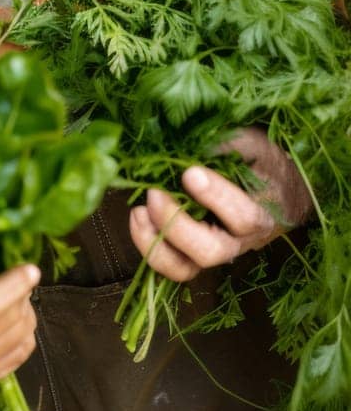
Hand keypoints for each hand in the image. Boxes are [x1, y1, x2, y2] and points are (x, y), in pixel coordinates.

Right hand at [0, 264, 39, 410]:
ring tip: (19, 296)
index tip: (28, 268)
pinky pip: (16, 359)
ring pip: (18, 338)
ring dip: (25, 313)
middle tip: (22, 275)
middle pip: (9, 319)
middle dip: (23, 294)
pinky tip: (18, 322)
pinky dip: (24, 337)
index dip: (13, 284)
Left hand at [130, 127, 311, 281]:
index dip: (216, 197)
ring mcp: (214, 253)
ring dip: (154, 242)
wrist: (272, 188)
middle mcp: (240, 242)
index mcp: (263, 214)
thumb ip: (226, 147)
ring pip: (183, 269)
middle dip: (175, 224)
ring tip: (139, 210)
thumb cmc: (259, 162)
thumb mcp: (250, 145)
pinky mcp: (190, 255)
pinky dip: (146, 242)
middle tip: (154, 193)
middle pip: (210, 251)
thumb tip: (191, 142)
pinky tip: (138, 215)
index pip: (243, 217)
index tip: (190, 172)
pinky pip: (167, 263)